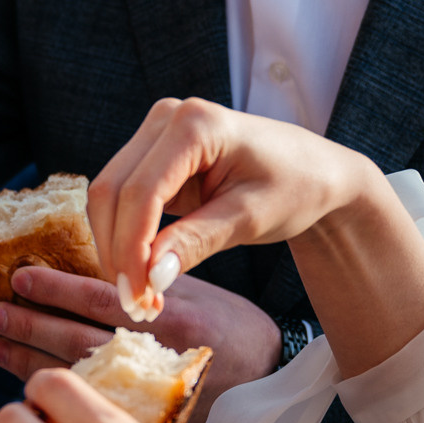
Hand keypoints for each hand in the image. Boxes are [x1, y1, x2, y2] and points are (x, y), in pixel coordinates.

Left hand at [0, 265, 281, 422]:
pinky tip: (27, 387)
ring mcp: (149, 396)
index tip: (20, 277)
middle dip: (30, 326)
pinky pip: (91, 409)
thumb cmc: (235, 330)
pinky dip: (58, 397)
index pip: (100, 300)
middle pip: (77, 342)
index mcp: (172, 318)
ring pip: (77, 377)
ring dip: (30, 360)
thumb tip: (93, 260)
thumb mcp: (201, 293)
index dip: (55, 289)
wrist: (273, 383)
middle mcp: (156, 359)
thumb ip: (152, 281)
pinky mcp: (148, 421)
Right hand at [88, 98, 423, 376]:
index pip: (141, 192)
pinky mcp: (152, 154)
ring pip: (109, 196)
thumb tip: (148, 276)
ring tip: (141, 296)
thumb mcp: (250, 219)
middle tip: (136, 304)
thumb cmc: (294, 187)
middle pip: (113, 191)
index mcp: (195, 124)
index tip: (138, 296)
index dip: (131, 248)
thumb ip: (196, 242)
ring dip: (116, 247)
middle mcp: (167, 118)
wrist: (314, 172)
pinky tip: (143, 273)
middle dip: (118, 252)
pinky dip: (126, 237)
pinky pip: (123, 197)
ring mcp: (156, 133)